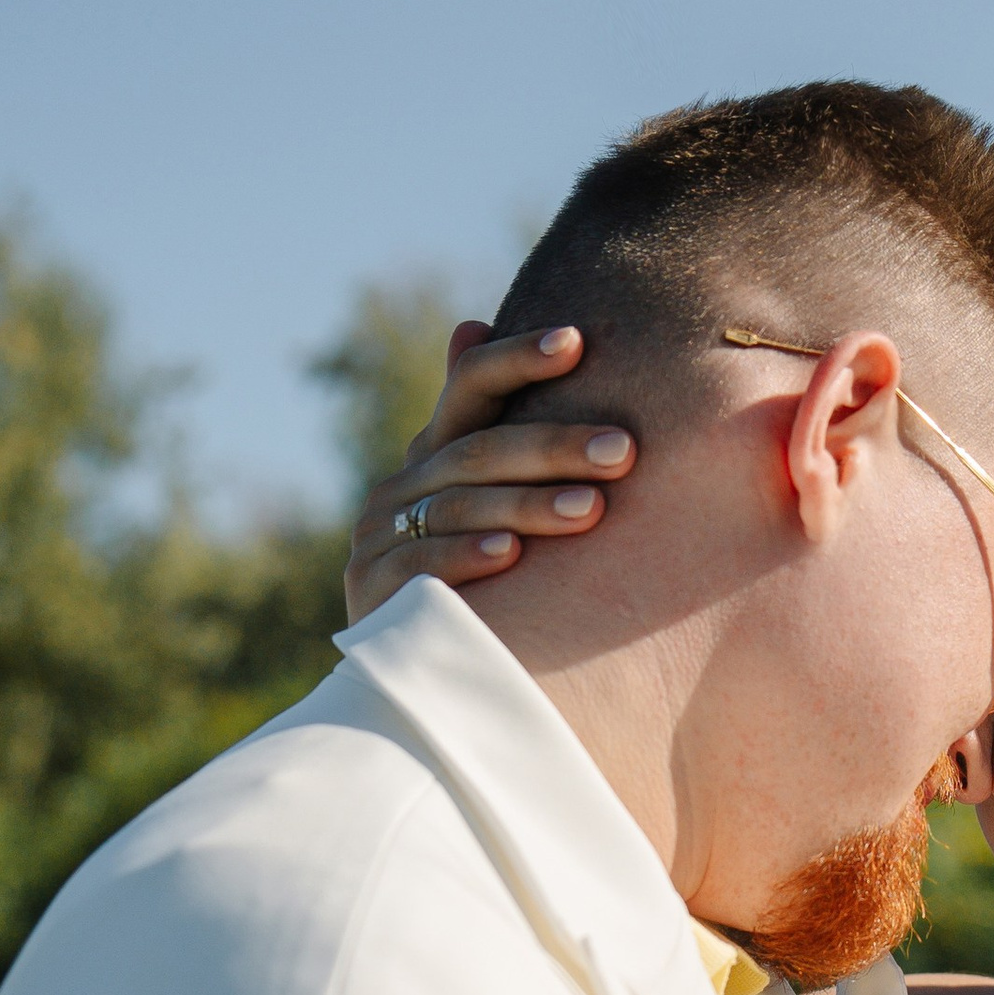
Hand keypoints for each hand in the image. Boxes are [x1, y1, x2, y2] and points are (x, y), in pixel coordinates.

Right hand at [342, 323, 639, 620]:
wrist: (423, 671)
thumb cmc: (487, 577)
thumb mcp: (495, 499)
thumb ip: (494, 424)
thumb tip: (470, 324)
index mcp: (436, 452)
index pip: (471, 385)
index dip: (518, 359)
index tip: (575, 340)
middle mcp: (402, 485)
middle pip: (479, 451)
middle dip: (554, 447)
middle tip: (623, 450)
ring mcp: (379, 535)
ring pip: (457, 507)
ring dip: (527, 505)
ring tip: (591, 508)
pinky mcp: (371, 589)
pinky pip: (421, 567)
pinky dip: (466, 557)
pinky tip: (510, 554)